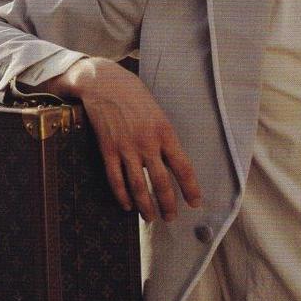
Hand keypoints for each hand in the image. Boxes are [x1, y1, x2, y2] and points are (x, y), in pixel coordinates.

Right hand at [72, 58, 202, 221]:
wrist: (105, 82)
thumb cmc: (135, 96)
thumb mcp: (158, 113)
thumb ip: (165, 138)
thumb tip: (173, 163)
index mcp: (165, 133)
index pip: (183, 168)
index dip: (191, 189)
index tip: (195, 203)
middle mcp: (148, 143)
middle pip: (161, 183)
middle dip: (168, 204)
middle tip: (171, 218)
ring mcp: (126, 147)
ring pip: (138, 186)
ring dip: (146, 206)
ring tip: (151, 217)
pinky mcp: (107, 149)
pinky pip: (115, 179)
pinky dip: (121, 196)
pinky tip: (127, 206)